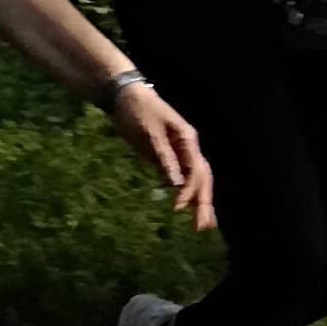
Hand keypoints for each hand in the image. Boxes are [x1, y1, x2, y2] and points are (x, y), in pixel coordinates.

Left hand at [112, 81, 217, 230]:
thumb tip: (175, 183)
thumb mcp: (149, 133)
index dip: (189, 191)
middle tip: (201, 228)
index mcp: (187, 140)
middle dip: (203, 202)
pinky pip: (180, 178)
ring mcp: (178, 153)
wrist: (124, 97)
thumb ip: (163, 157)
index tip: (177, 207)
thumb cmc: (138, 110)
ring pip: (194, 180)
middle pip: (201, 178)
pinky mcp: (166, 156)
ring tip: (202, 224)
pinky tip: (184, 207)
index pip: (195, 171)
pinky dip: (185, 193)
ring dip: (198, 200)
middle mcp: (188, 148)